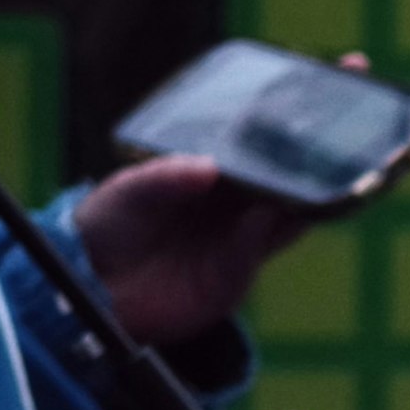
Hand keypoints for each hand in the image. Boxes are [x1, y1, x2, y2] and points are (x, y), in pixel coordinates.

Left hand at [68, 155, 310, 345]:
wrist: (93, 286)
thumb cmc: (105, 224)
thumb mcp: (127, 192)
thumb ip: (165, 178)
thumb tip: (210, 167)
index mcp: (201, 175)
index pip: (246, 153)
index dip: (268, 141)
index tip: (289, 123)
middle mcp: (226, 204)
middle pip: (275, 182)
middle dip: (296, 168)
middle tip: (316, 148)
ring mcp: (235, 237)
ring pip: (283, 213)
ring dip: (299, 199)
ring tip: (313, 178)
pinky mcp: (236, 271)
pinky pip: (263, 246)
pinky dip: (275, 230)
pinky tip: (276, 213)